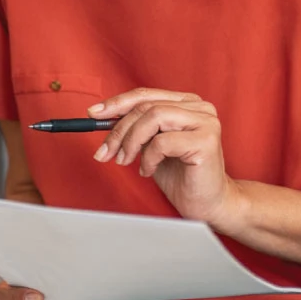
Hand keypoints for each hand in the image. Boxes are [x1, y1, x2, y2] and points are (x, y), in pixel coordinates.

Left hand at [90, 88, 248, 229]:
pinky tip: (148, 171)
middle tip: (104, 152)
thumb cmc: (180, 175)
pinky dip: (147, 158)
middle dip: (118, 130)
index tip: (92, 114)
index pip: (145, 95)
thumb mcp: (150, 145)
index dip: (116, 103)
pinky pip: (162, 142)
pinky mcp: (206, 141)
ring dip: (131, 142)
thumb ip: (135, 128)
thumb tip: (100, 116)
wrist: (208, 204)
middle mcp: (200, 107)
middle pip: (146, 106)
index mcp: (186, 103)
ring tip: (125, 161)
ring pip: (153, 118)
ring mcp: (206, 122)